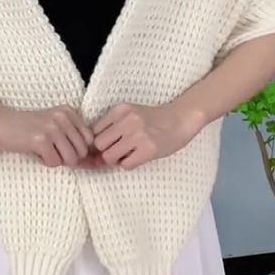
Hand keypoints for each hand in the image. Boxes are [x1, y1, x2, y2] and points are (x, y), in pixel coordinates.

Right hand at [0, 101, 95, 167]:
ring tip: (44, 151)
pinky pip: (54, 163)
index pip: (89, 139)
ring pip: (70, 159)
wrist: (0, 122)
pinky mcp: (41, 140)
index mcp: (69, 112)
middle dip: (67, 157)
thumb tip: (93, 164)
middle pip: (81, 151)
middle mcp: (63, 117)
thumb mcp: (54, 127)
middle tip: (51, 150)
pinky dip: (45, 162)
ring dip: (57, 160)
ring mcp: (52, 128)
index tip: (63, 149)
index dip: (78, 150)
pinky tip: (36, 152)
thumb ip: (73, 141)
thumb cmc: (28, 128)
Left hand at [90, 101, 205, 170]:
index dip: (100, 141)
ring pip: (109, 156)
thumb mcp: (130, 116)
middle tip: (119, 152)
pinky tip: (138, 157)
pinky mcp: (149, 149)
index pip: (94, 130)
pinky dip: (129, 164)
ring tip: (128, 154)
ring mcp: (138, 134)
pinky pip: (126, 165)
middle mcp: (127, 120)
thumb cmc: (153, 120)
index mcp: (120, 110)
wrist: (181, 119)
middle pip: (99, 144)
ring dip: (116, 160)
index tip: (109, 144)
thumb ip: (112, 129)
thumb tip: (93, 156)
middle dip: (106, 151)